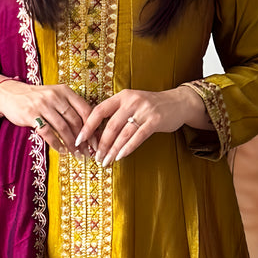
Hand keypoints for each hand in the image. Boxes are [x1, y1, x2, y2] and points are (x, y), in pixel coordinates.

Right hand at [0, 80, 93, 154]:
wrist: (11, 94)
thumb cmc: (37, 98)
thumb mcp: (55, 96)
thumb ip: (70, 107)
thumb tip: (89, 129)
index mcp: (65, 91)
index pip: (85, 110)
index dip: (93, 128)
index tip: (97, 142)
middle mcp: (55, 96)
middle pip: (75, 121)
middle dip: (83, 140)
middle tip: (87, 152)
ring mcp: (42, 105)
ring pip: (63, 128)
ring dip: (71, 144)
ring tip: (76, 154)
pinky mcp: (31, 115)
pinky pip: (47, 132)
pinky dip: (56, 143)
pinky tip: (62, 151)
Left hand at [76, 86, 208, 165]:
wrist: (178, 103)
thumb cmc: (151, 107)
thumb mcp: (132, 103)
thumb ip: (117, 114)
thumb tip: (96, 135)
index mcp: (122, 96)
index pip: (99, 110)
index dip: (87, 126)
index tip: (79, 139)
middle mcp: (131, 101)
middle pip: (110, 125)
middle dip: (101, 144)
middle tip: (96, 157)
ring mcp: (144, 110)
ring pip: (123, 133)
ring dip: (113, 150)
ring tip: (106, 161)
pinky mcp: (155, 120)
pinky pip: (137, 136)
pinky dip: (128, 148)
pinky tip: (120, 156)